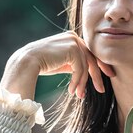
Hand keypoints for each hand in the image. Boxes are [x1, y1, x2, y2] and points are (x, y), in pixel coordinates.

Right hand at [0, 31, 114, 99]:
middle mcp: (74, 37)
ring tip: (79, 95)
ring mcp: (74, 41)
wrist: (26, 63)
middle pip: (91, 58)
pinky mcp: (72, 49)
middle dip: (98, 75)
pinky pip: (80, 69)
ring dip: (82, 83)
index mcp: (71, 38)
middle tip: (102, 89)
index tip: (106, 76)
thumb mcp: (61, 63)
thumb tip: (84, 74)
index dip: (99, 65)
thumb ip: (72, 63)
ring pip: (86, 66)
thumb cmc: (40, 64)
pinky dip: (77, 82)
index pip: (89, 52)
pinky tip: (72, 90)